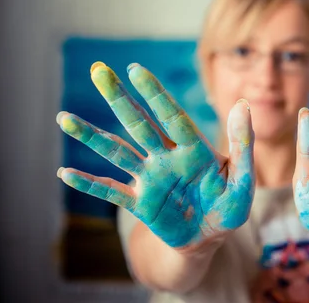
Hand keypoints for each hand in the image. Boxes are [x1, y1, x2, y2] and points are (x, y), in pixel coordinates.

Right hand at [56, 62, 254, 250]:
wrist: (209, 237)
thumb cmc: (228, 205)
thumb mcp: (244, 179)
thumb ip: (243, 143)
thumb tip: (243, 103)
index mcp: (192, 149)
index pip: (171, 116)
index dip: (154, 94)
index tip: (136, 70)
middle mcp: (165, 157)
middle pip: (138, 124)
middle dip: (119, 99)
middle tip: (98, 71)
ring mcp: (149, 178)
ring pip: (117, 152)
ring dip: (92, 136)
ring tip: (64, 118)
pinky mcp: (139, 202)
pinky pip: (111, 191)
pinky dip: (90, 184)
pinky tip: (65, 174)